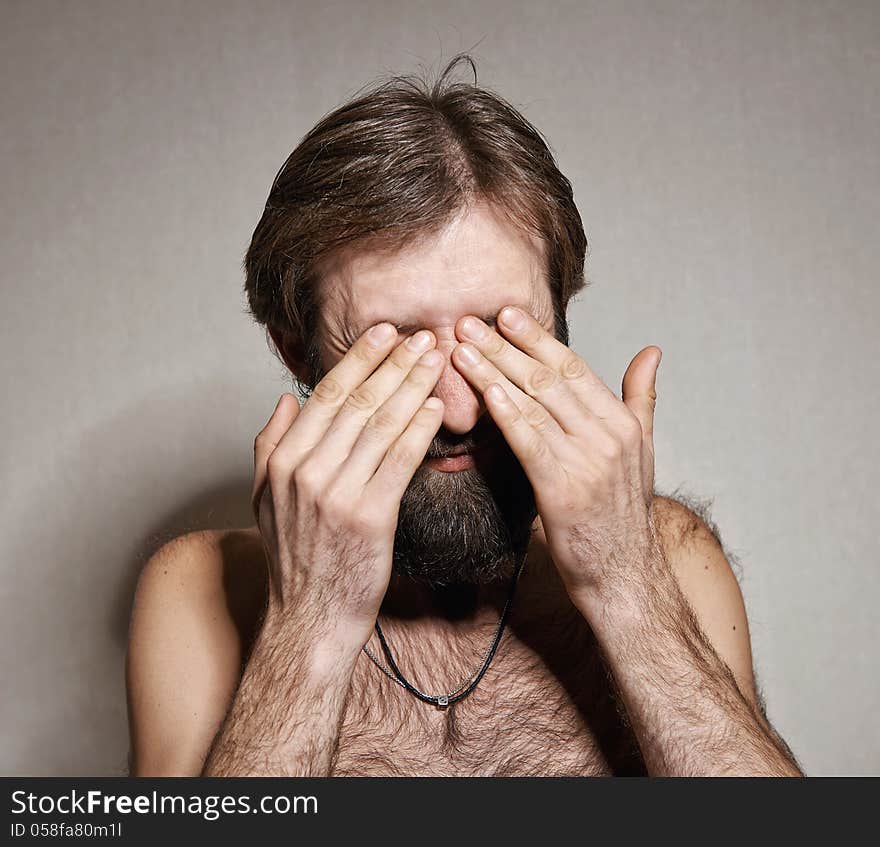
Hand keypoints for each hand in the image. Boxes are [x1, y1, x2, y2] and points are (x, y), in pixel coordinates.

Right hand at [251, 325, 444, 646]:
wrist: (310, 618)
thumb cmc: (295, 557)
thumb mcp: (265, 497)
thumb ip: (270, 443)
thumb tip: (286, 399)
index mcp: (284, 460)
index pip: (327, 395)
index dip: (359, 359)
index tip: (384, 333)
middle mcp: (306, 472)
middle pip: (359, 403)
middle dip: (394, 363)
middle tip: (423, 335)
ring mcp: (337, 494)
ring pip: (381, 426)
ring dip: (412, 387)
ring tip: (436, 360)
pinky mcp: (369, 518)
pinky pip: (400, 462)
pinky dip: (419, 430)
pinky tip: (436, 408)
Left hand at [452, 306, 661, 603]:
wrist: (625, 574)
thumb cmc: (622, 513)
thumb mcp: (641, 449)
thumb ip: (641, 398)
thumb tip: (651, 352)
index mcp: (621, 422)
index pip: (573, 367)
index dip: (536, 338)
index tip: (506, 314)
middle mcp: (607, 435)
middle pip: (548, 378)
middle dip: (505, 346)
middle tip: (469, 321)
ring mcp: (587, 461)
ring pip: (534, 403)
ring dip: (493, 372)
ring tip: (462, 349)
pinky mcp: (563, 489)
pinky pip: (529, 441)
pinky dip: (506, 413)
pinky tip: (483, 392)